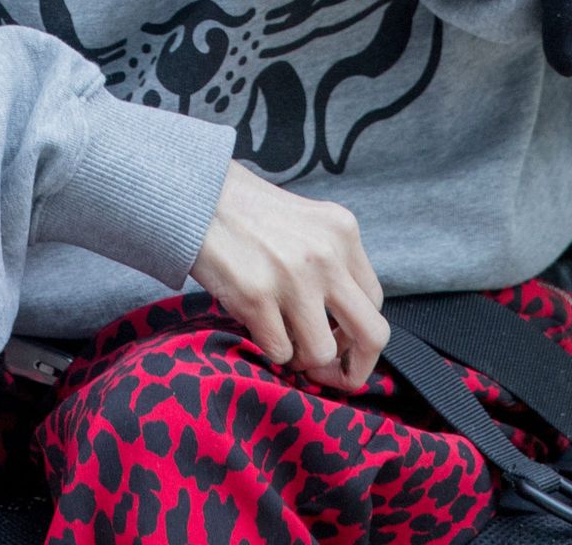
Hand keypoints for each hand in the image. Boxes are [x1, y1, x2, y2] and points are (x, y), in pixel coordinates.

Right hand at [192, 160, 388, 391]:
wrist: (197, 194)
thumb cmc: (248, 212)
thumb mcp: (307, 223)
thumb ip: (332, 263)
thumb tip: (344, 327)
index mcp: (342, 232)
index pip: (374, 302)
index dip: (358, 332)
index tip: (338, 340)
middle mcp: (326, 255)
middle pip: (372, 335)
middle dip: (354, 368)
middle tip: (332, 375)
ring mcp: (293, 278)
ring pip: (323, 353)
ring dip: (303, 359)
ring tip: (284, 341)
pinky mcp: (257, 297)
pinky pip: (280, 352)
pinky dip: (270, 349)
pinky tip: (258, 326)